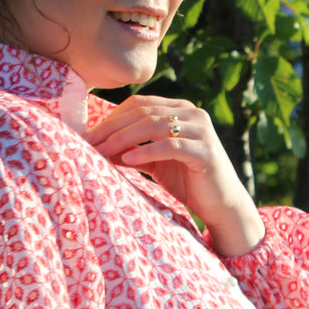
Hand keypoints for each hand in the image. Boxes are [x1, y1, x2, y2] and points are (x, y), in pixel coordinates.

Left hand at [85, 95, 264, 256]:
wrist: (220, 204)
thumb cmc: (186, 181)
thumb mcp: (154, 161)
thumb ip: (131, 149)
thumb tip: (96, 145)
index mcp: (180, 109)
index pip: (139, 103)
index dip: (111, 117)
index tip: (87, 135)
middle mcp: (192, 113)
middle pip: (144, 112)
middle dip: (112, 127)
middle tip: (88, 142)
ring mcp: (201, 130)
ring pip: (155, 125)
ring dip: (124, 138)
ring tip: (101, 151)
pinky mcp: (205, 150)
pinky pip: (170, 146)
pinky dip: (146, 152)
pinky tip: (127, 160)